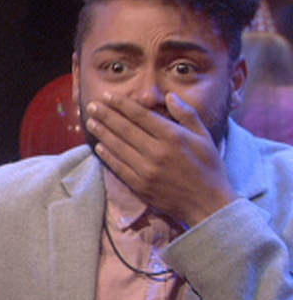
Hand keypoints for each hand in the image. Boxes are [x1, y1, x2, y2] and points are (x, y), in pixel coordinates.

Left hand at [84, 91, 236, 226]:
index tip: (107, 96)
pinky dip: (107, 155)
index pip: (140, 115)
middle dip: (105, 115)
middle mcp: (157, 151)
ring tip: (90, 121)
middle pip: (124, 129)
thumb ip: (187, 114)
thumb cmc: (209, 167)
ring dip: (102, 132)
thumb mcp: (204, 136)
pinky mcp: (140, 185)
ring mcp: (147, 170)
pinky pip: (119, 167)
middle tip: (91, 105)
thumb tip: (169, 96)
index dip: (121, 104)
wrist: (209, 204)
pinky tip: (98, 146)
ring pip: (118, 146)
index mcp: (173, 136)